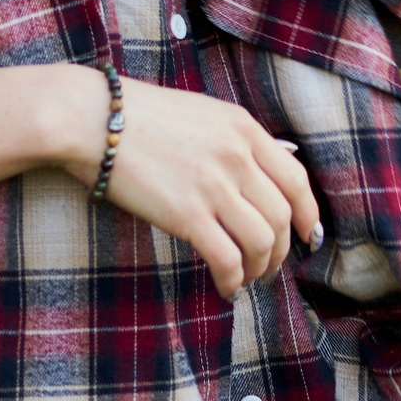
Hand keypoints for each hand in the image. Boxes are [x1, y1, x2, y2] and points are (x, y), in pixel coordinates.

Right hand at [59, 70, 320, 298]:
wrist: (93, 118)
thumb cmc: (138, 116)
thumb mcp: (201, 113)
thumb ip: (234, 140)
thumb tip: (263, 173)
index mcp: (243, 127)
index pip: (296, 179)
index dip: (308, 214)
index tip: (307, 235)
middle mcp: (237, 155)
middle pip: (283, 216)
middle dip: (283, 250)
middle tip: (269, 267)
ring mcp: (214, 185)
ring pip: (263, 242)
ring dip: (260, 269)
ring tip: (246, 279)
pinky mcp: (187, 214)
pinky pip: (228, 259)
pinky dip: (233, 280)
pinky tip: (225, 287)